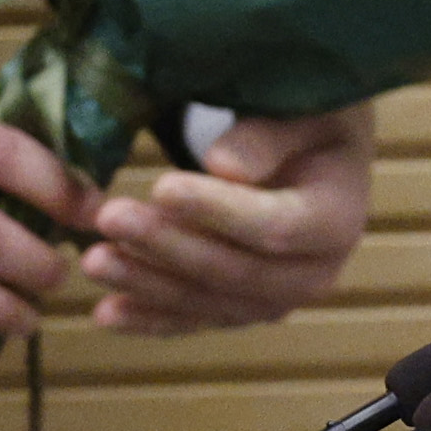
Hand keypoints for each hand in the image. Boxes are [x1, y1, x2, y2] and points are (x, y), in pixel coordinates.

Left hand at [81, 106, 374, 336]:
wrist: (318, 154)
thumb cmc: (309, 118)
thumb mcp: (303, 110)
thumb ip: (267, 136)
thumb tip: (224, 166)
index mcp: (337, 220)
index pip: (275, 226)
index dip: (218, 211)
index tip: (162, 186)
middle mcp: (314, 274)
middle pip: (234, 271)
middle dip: (167, 247)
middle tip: (110, 217)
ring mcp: (276, 299)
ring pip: (207, 301)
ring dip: (147, 284)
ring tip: (93, 260)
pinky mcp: (241, 310)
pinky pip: (193, 320)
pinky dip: (148, 318)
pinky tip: (105, 313)